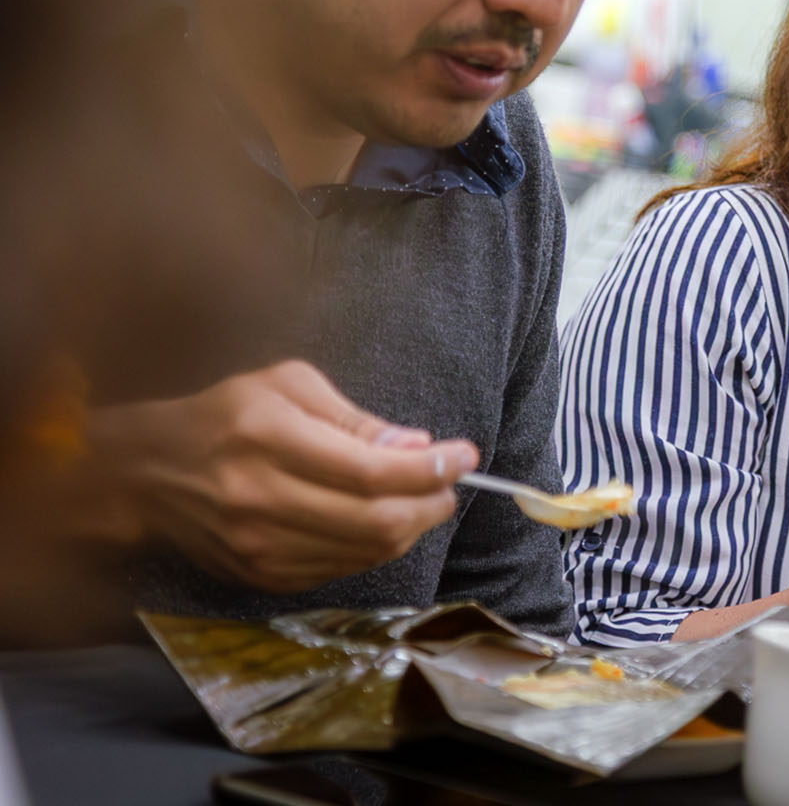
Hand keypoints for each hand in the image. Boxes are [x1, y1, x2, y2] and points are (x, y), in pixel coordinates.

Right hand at [88, 360, 478, 593]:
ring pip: (366, 553)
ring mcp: (259, 547)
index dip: (431, 469)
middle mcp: (262, 500)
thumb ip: (357, 420)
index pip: (371, 472)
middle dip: (432, 504)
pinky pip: (342, 570)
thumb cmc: (228, 415)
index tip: (464, 455)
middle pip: (377, 523)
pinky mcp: (261, 576)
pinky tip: (377, 519)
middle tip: (450, 484)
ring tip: (420, 498)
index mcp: (269, 440)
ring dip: (410, 527)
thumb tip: (418, 449)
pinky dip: (374, 547)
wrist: (150, 471)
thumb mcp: (291, 386)